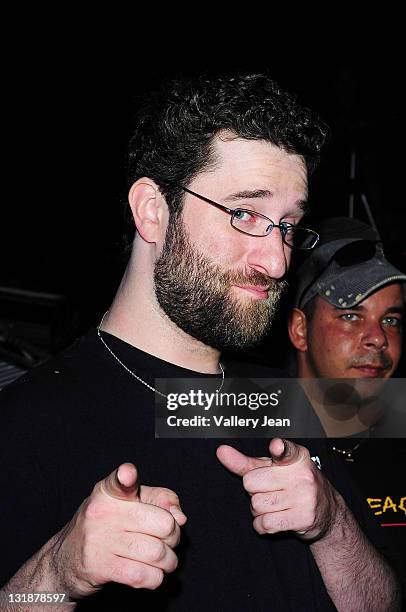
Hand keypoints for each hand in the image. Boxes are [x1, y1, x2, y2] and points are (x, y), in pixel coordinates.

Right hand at [50, 463, 185, 598]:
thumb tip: (180, 517)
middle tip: (167, 541)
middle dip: (174, 537)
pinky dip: (155, 578)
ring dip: (168, 562)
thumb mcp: (128, 503)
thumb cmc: (106, 526)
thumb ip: (159, 500)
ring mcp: (99, 540)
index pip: (120, 481)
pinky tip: (151, 574)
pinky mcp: (99, 567)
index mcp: (109, 491)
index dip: (126, 477)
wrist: (64, 560)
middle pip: (163, 524)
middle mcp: (102, 512)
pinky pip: (143, 575)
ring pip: (157, 553)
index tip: (127, 475)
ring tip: (164, 561)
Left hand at [216, 438, 337, 541]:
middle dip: (254, 491)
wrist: (326, 511)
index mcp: (296, 457)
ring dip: (258, 510)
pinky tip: (275, 519)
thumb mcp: (272, 469)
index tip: (276, 447)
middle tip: (270, 491)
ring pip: (256, 505)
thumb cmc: (292, 485)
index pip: (285, 451)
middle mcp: (302, 475)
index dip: (279, 449)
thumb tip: (221, 451)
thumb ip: (245, 462)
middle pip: (252, 483)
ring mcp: (304, 497)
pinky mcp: (304, 518)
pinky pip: (265, 523)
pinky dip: (262, 525)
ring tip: (275, 505)